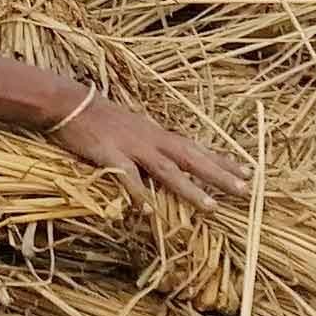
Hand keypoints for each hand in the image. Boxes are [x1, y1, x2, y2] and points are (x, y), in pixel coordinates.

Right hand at [44, 89, 248, 212]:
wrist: (67, 102)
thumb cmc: (97, 116)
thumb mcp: (130, 126)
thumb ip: (148, 142)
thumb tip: (165, 157)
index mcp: (156, 133)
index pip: (196, 147)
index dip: (221, 160)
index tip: (247, 171)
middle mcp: (151, 139)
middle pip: (191, 158)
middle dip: (219, 175)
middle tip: (246, 190)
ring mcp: (131, 147)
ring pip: (167, 170)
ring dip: (190, 189)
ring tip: (211, 207)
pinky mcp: (109, 155)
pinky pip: (127, 178)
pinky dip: (138, 195)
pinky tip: (148, 212)